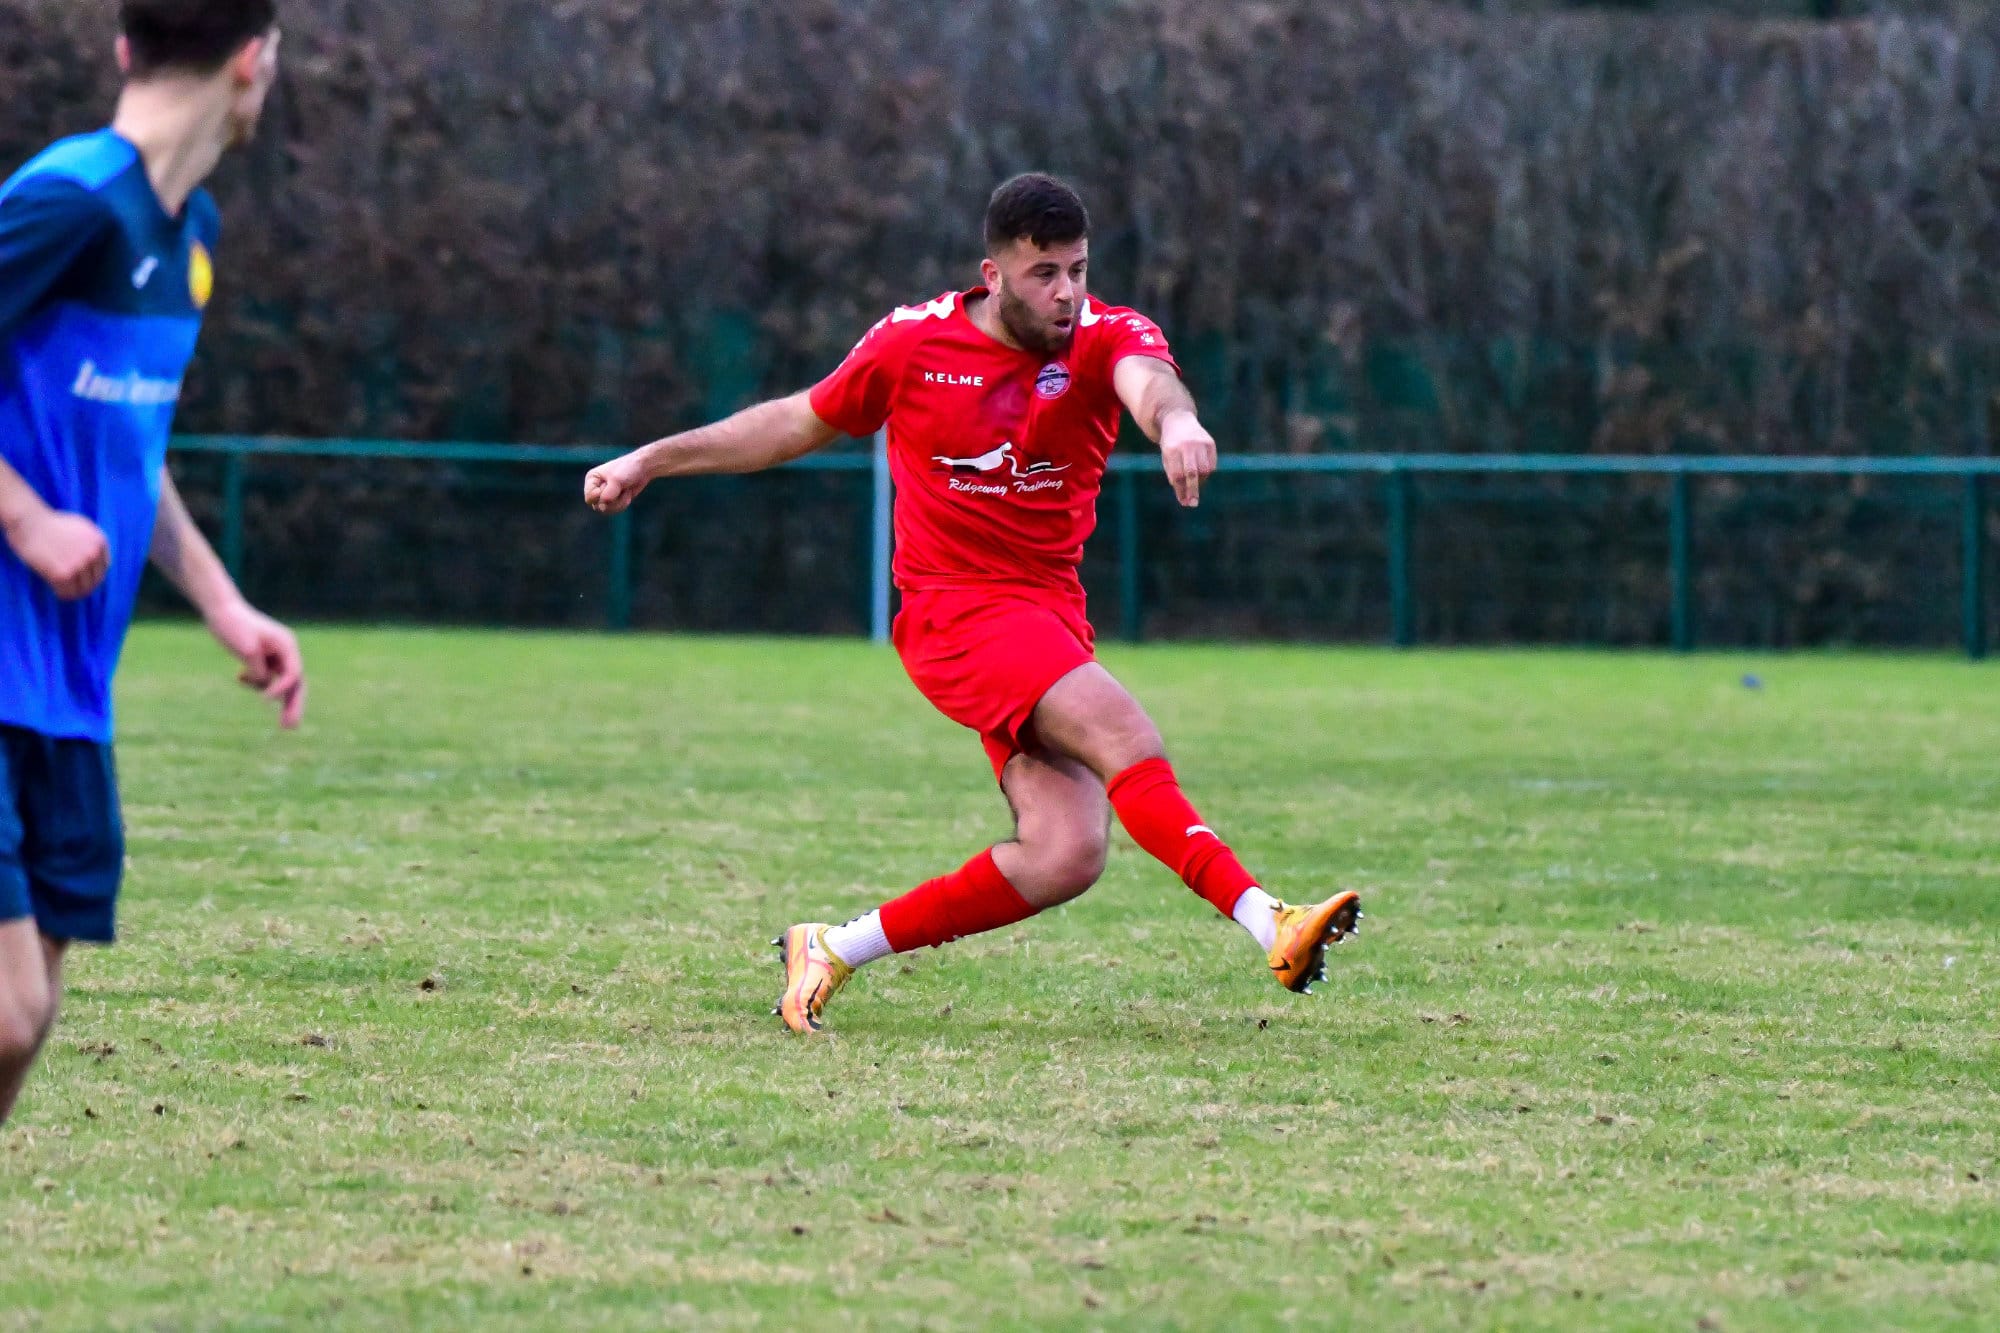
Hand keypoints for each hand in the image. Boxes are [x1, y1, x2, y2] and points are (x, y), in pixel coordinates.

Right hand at [4, 506, 109, 599]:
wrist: (28, 522)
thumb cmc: (50, 523)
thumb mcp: (81, 526)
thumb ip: (92, 542)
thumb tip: (99, 559)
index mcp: (99, 542)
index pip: (104, 567)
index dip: (93, 574)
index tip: (84, 578)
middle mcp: (93, 554)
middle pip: (95, 580)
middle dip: (85, 585)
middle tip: (74, 587)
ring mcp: (78, 565)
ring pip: (83, 589)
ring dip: (74, 592)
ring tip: (65, 591)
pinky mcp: (62, 574)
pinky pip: (67, 592)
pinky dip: (62, 594)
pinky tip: (57, 592)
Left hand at [206, 600, 306, 729]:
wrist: (220, 609)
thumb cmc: (233, 625)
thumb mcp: (246, 648)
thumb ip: (259, 669)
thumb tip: (266, 685)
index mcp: (286, 644)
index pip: (293, 673)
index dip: (282, 689)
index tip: (265, 699)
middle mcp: (285, 651)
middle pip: (295, 683)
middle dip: (294, 705)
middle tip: (291, 727)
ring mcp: (276, 655)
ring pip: (283, 684)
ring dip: (280, 701)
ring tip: (284, 725)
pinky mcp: (264, 658)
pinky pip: (266, 678)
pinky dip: (256, 682)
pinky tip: (238, 676)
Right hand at [584, 454, 649, 514]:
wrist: (642, 469)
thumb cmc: (627, 469)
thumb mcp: (616, 480)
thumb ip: (607, 494)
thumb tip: (602, 508)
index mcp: (591, 479)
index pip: (589, 498)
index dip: (600, 496)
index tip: (609, 485)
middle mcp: (595, 488)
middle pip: (598, 506)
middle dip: (613, 500)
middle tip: (620, 488)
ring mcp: (605, 496)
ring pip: (607, 510)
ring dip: (619, 502)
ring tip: (625, 490)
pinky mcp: (614, 501)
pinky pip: (615, 510)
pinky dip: (623, 503)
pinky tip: (627, 494)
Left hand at [1159, 410, 1216, 507]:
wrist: (1177, 420)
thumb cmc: (1170, 446)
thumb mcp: (1167, 459)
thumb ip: (1174, 477)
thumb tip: (1185, 499)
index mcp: (1172, 450)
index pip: (1177, 475)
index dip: (1180, 490)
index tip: (1183, 502)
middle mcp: (1187, 446)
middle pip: (1192, 472)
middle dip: (1192, 490)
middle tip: (1193, 504)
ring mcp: (1200, 443)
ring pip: (1204, 470)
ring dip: (1200, 481)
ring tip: (1195, 482)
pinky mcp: (1210, 443)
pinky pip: (1211, 464)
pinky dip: (1207, 472)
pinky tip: (1201, 472)